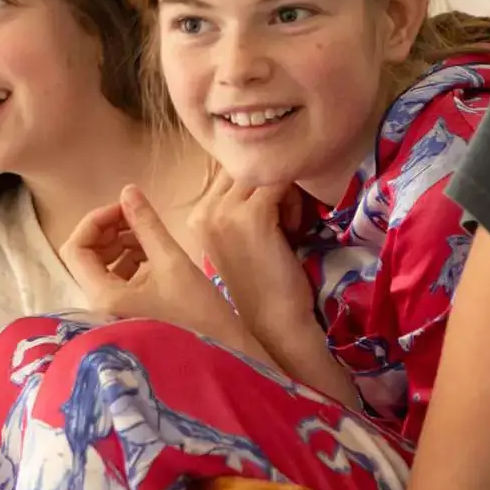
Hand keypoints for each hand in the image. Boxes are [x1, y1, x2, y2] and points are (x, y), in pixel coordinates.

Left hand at [60, 185, 245, 345]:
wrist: (223, 359)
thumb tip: (128, 190)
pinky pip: (118, 282)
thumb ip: (146, 224)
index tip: (126, 209)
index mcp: (103, 296)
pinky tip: (154, 256)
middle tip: (138, 217)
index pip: (75, 248)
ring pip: (103, 268)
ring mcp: (113, 314)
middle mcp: (99, 307)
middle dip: (109, 232)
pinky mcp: (128, 316)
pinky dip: (131, 263)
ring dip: (121, 245)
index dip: (96, 221)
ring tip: (151, 237)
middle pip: (86, 257)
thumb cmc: (199, 314)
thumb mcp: (173, 262)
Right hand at [190, 165, 315, 332]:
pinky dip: (293, 200)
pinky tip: (293, 229)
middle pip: (242, 168)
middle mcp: (204, 211)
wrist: (275, 321)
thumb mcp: (239, 238)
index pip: (228, 174)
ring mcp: (224, 212)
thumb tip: (259, 173)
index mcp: (196, 217)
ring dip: (281, 191)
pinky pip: (280, 182)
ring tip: (287, 224)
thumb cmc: (262, 283)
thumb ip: (237, 207)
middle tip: (282, 219)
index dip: (255, 188)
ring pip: (261, 172)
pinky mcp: (252, 215)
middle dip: (266, 184)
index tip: (271, 217)